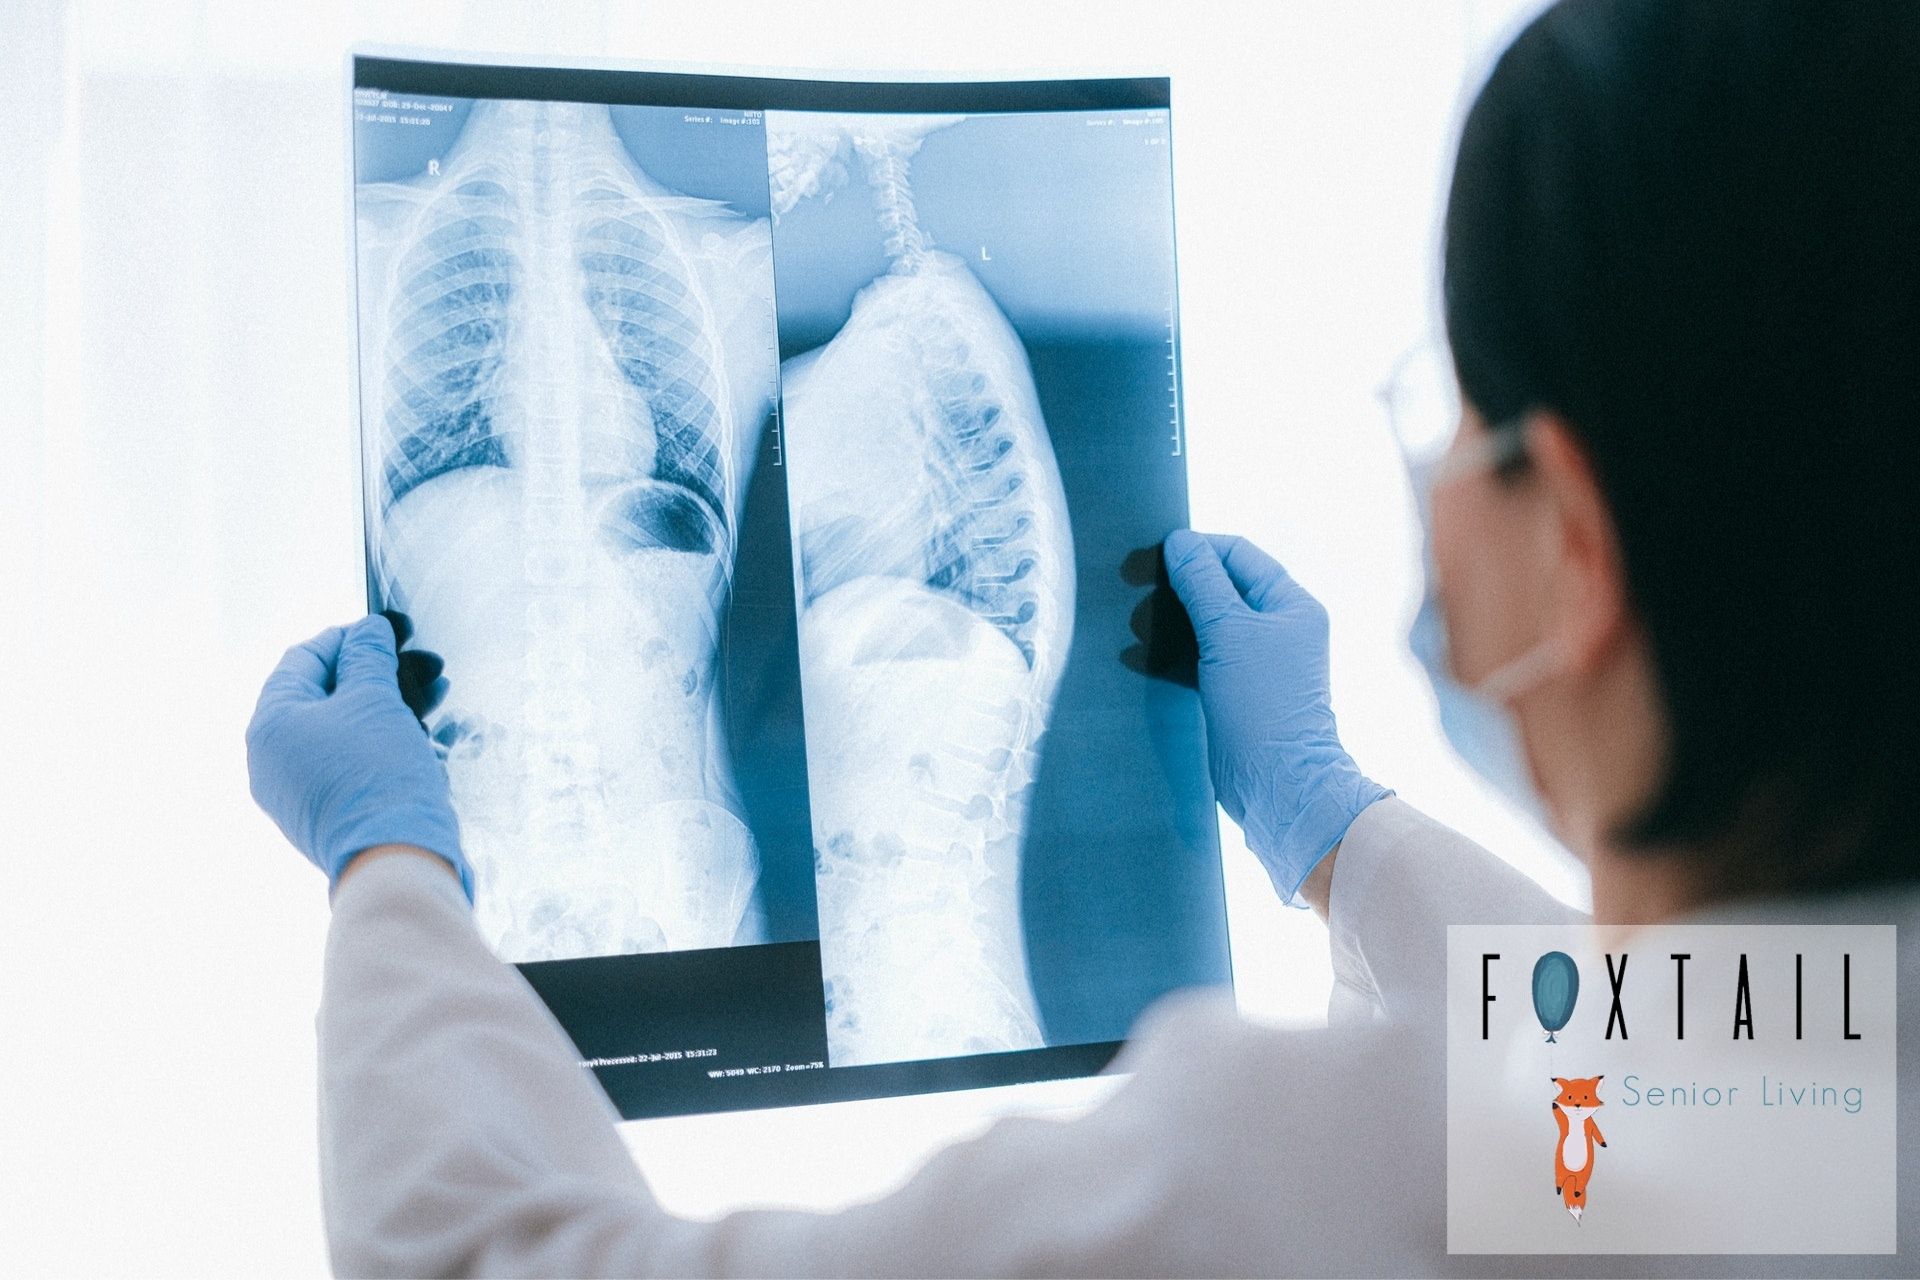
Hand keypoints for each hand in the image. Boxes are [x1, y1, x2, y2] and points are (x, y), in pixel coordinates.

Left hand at [246, 615, 470, 898]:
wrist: (396, 861)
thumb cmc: (378, 774)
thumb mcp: (375, 700)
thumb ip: (369, 657)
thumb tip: (368, 630)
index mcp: (270, 725)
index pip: (304, 660)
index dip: (349, 637)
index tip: (389, 630)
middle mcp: (273, 759)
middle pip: (326, 695)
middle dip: (378, 674)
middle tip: (421, 662)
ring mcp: (298, 791)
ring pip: (345, 730)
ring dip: (389, 706)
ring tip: (436, 693)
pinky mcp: (329, 813)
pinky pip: (354, 763)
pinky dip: (386, 742)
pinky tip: (428, 733)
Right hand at [1163, 531, 1389, 904]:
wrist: (1277, 785)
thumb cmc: (1262, 703)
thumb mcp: (1228, 633)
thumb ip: (1202, 584)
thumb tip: (1179, 541)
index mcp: (1291, 604)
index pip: (1239, 555)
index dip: (1197, 550)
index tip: (1152, 556)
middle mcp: (1279, 628)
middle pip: (1221, 588)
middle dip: (1178, 587)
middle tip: (1134, 591)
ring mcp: (1258, 662)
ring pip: (1206, 625)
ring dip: (1170, 622)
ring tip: (1131, 626)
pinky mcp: (1236, 692)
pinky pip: (1200, 659)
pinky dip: (1172, 654)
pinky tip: (1137, 657)